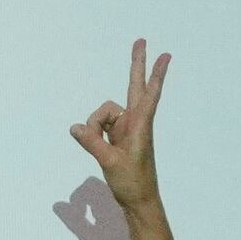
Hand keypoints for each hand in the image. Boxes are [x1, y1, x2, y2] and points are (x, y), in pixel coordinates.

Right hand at [69, 40, 171, 216]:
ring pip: (104, 114)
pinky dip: (92, 133)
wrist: (138, 199)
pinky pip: (99, 127)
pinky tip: (92, 142)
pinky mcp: (117, 137)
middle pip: (134, 87)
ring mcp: (126, 128)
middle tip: (140, 40)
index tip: (165, 55)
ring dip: (95, 127)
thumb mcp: (109, 162)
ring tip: (100, 148)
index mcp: (141, 125)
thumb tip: (75, 127)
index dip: (156, 74)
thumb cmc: (132, 181)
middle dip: (136, 64)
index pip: (149, 94)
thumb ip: (92, 142)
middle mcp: (135, 122)